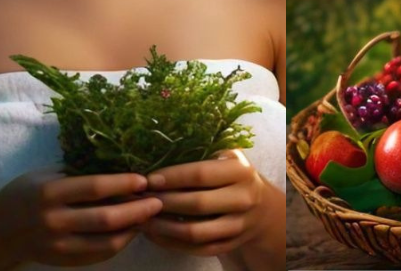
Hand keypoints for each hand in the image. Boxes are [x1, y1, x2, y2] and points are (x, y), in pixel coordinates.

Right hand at [0, 168, 162, 267]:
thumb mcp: (45, 176)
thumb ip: (76, 176)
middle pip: (105, 218)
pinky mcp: (63, 260)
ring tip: (148, 218)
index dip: (123, 184)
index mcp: (49, 192)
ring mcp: (58, 245)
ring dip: (132, 230)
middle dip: (137, 210)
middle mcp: (54, 220)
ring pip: (106, 243)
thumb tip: (119, 170)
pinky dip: (118, 244)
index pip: (94, 187)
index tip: (143, 180)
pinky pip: (98, 255)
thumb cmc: (25, 194)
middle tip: (157, 202)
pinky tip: (128, 232)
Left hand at [141, 150, 277, 258]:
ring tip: (141, 219)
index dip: (172, 177)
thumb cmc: (232, 175)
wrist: (262, 207)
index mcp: (241, 170)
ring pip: (196, 232)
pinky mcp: (231, 244)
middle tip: (138, 199)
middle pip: (197, 204)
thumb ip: (200, 151)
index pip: (201, 174)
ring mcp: (239, 225)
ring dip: (164, 227)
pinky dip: (172, 244)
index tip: (148, 179)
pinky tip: (154, 234)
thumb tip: (155, 151)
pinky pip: (198, 249)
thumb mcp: (225, 156)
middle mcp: (245, 199)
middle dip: (164, 202)